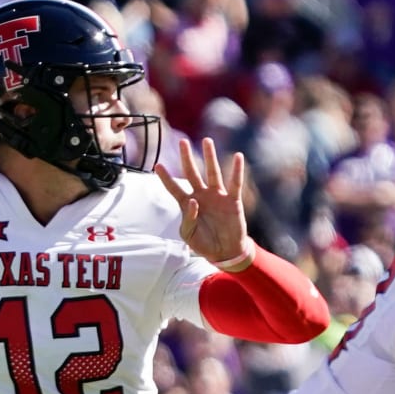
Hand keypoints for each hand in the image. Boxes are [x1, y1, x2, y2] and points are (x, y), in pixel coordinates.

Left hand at [155, 138, 250, 265]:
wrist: (225, 252)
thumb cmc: (204, 244)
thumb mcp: (189, 236)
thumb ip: (187, 220)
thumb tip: (193, 201)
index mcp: (188, 204)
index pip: (174, 188)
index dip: (166, 178)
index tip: (157, 165)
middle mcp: (202, 196)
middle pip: (192, 173)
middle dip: (187, 158)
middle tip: (182, 142)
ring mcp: (217, 196)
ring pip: (212, 173)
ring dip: (210, 157)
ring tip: (206, 141)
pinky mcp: (232, 200)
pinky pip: (234, 183)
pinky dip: (237, 171)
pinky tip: (237, 157)